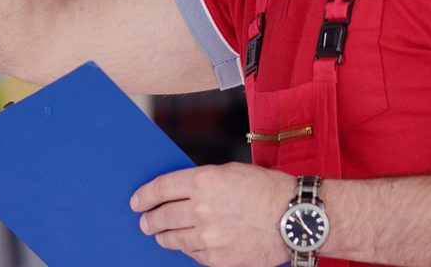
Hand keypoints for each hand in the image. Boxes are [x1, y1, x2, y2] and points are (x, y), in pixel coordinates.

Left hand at [131, 162, 293, 265]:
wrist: (294, 219)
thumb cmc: (267, 190)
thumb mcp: (231, 172)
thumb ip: (202, 182)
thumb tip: (179, 192)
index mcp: (204, 181)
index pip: (160, 189)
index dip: (143, 196)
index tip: (136, 202)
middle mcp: (201, 209)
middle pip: (160, 217)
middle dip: (149, 220)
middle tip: (146, 222)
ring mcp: (207, 237)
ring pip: (172, 239)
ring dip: (164, 236)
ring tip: (162, 234)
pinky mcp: (216, 258)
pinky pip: (191, 254)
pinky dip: (188, 249)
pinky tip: (191, 244)